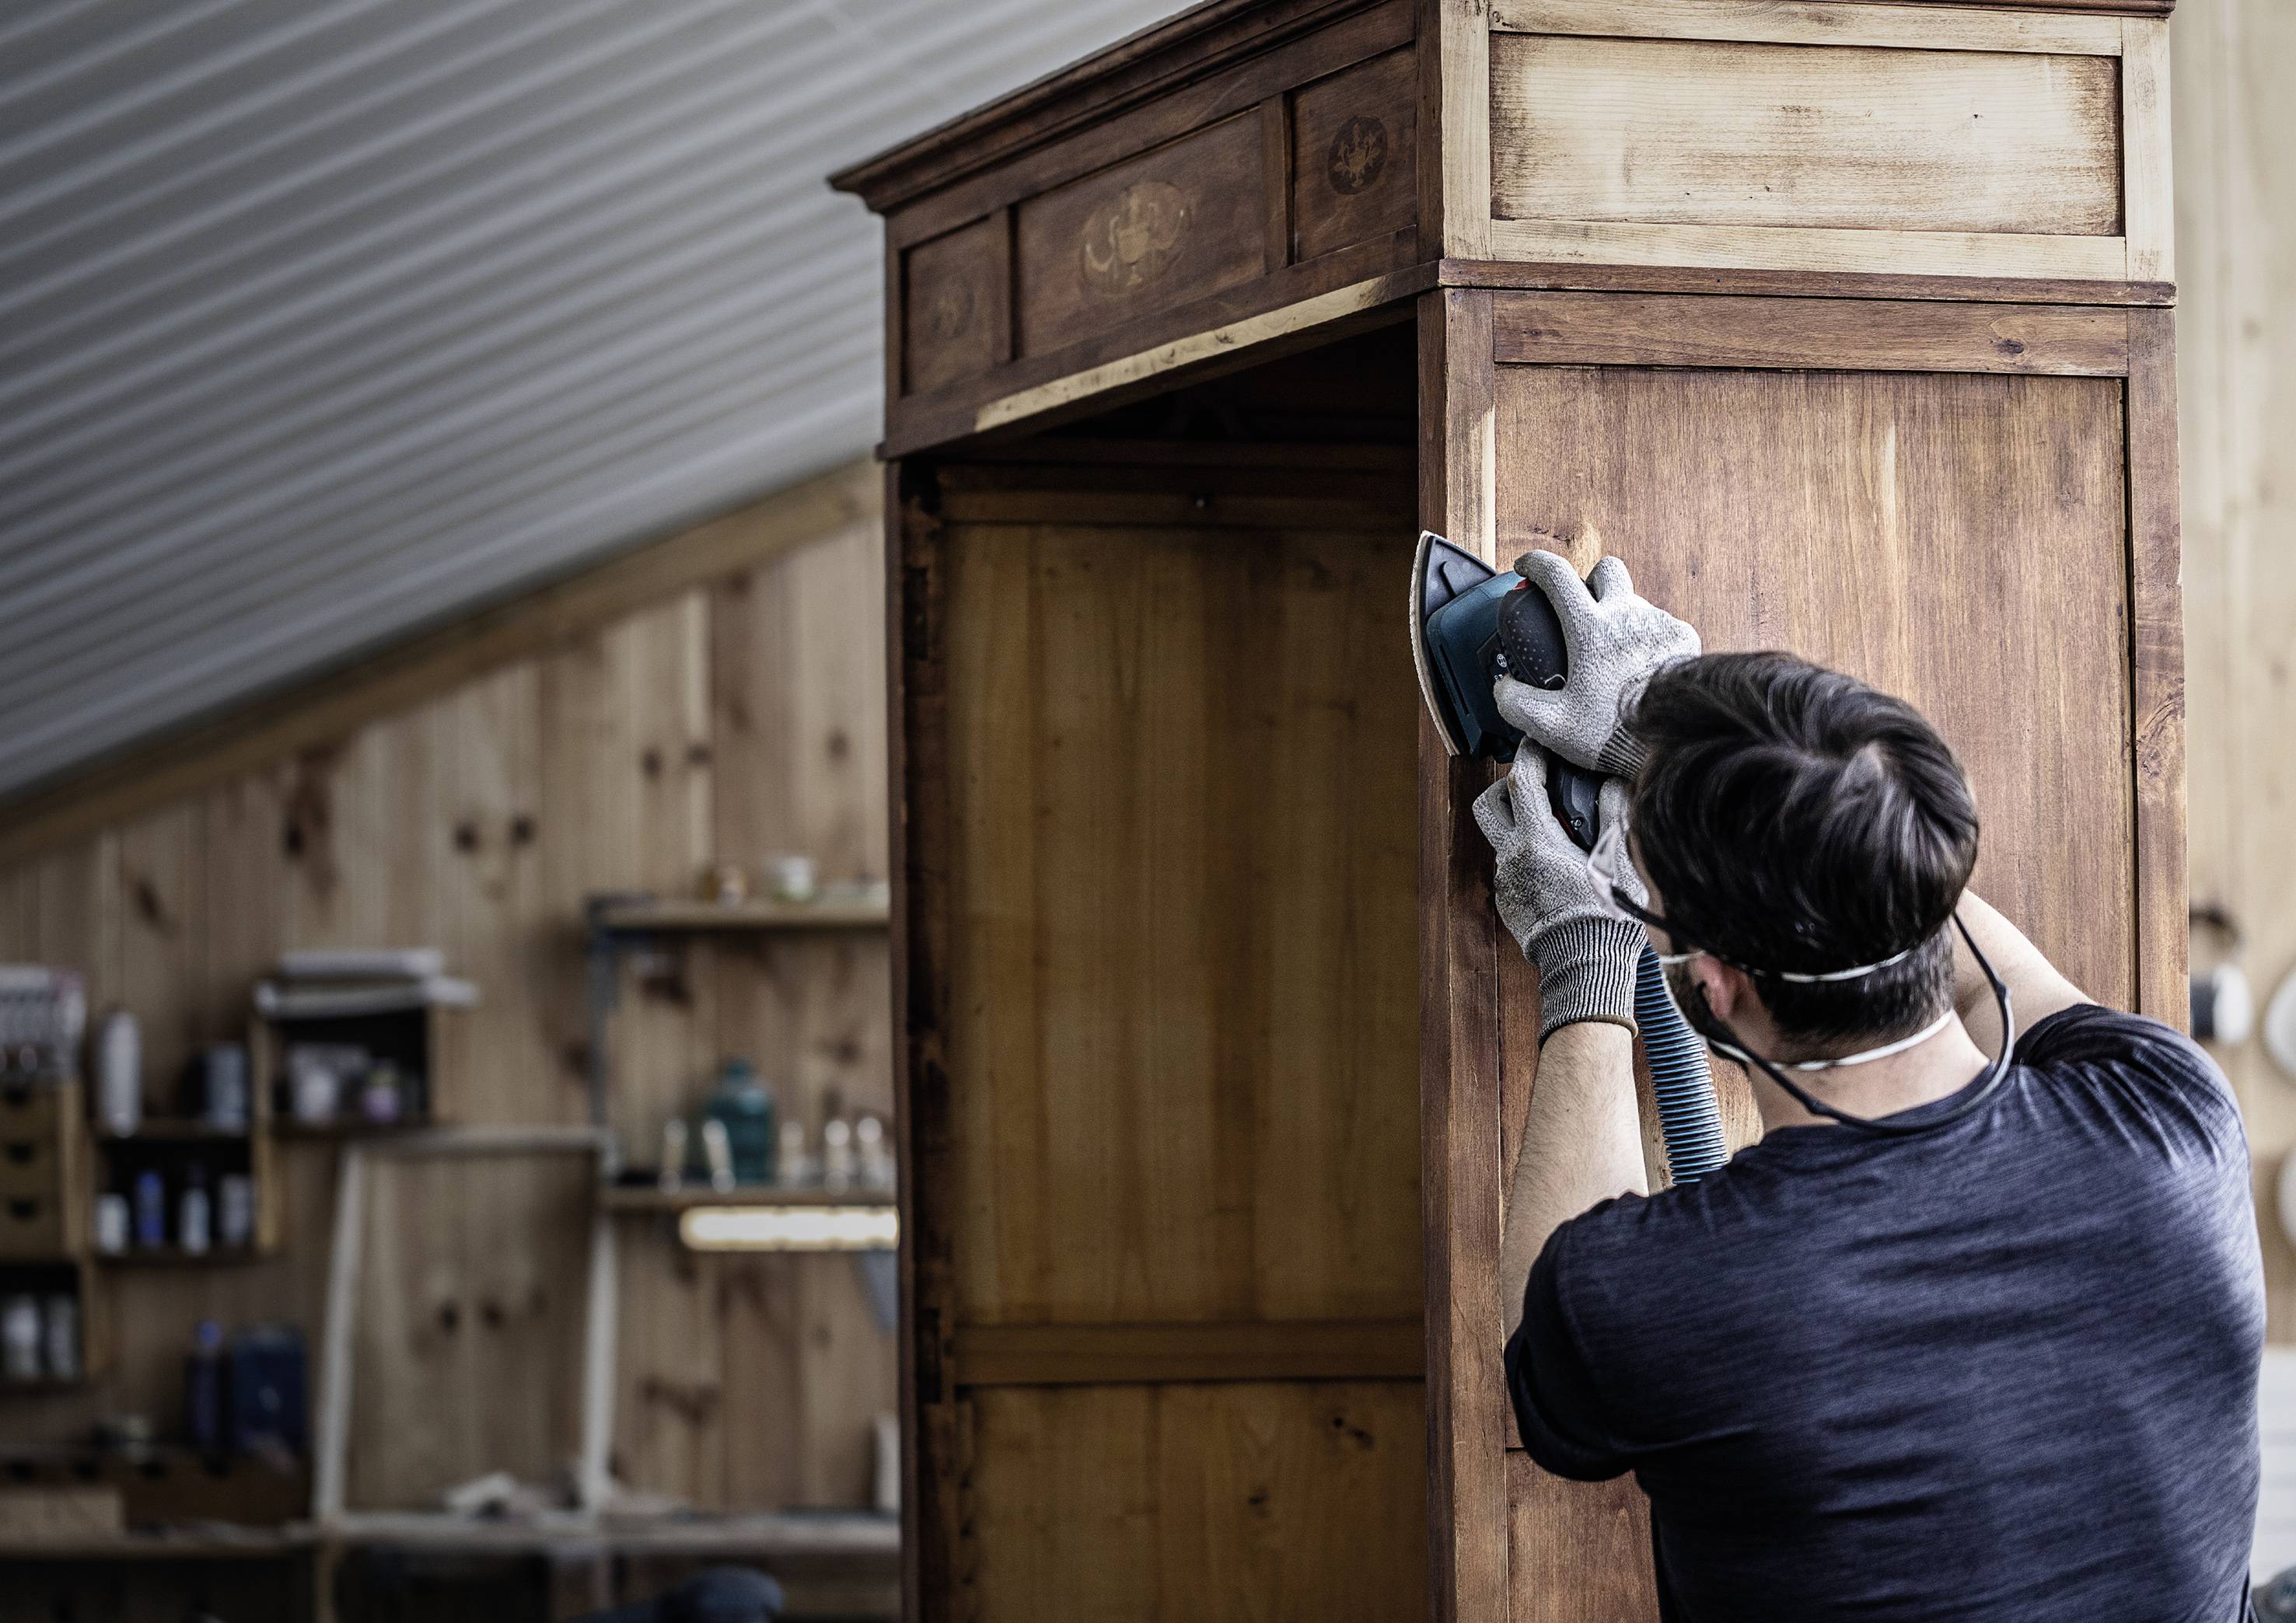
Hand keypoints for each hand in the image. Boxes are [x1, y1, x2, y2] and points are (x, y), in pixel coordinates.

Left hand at [1473, 747, 1646, 1039]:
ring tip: (1557, 830)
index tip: (1540, 744)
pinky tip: (1557, 865)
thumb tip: (1612, 782)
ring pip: (1500, 838)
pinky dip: (1528, 856)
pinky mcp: (1507, 901)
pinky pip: (1510, 867)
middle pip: (1488, 804)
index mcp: (1537, 843)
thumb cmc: (1606, 918)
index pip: (1522, 782)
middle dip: (1508, 787)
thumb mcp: (1617, 861)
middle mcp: (1511, 859)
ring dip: (1521, 825)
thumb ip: (1612, 815)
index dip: (1530, 756)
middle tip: (1538, 787)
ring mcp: (1505, 882)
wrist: (1585, 970)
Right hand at [1492, 551, 1698, 775]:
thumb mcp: (1550, 725)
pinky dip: (1646, 637)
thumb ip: (1515, 702)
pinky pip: (1660, 624)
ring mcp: (1658, 624)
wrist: (1672, 744)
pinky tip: (1640, 665)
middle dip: (1589, 580)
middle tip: (1580, 606)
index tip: (1526, 567)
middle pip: (1606, 569)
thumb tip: (1504, 686)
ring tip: (1612, 652)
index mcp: (1590, 630)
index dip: (1535, 564)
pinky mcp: (1684, 637)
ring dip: (1619, 614)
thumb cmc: (1613, 735)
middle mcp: (1626, 616)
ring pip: (1635, 599)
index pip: (1556, 575)